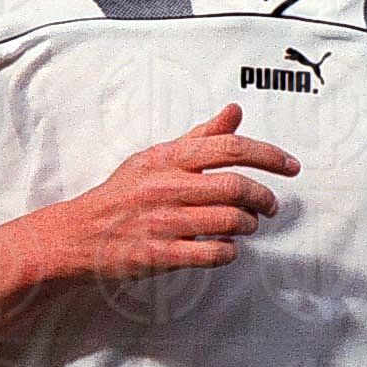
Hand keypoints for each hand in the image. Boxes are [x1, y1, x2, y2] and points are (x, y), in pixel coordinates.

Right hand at [54, 103, 299, 281]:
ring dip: (249, 225)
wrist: (76, 235)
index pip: (230, 147)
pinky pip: (211, 253)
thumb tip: (234, 112)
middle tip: (271, 205)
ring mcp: (162, 222)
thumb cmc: (121, 195)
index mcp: (168, 158)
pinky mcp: (159, 254)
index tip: (290, 165)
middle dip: (265, 198)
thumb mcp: (155, 157)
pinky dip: (229, 252)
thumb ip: (199, 137)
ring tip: (247, 225)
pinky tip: (226, 247)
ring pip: (229, 221)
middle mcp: (166, 186)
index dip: (269, 155)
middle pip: (236, 186)